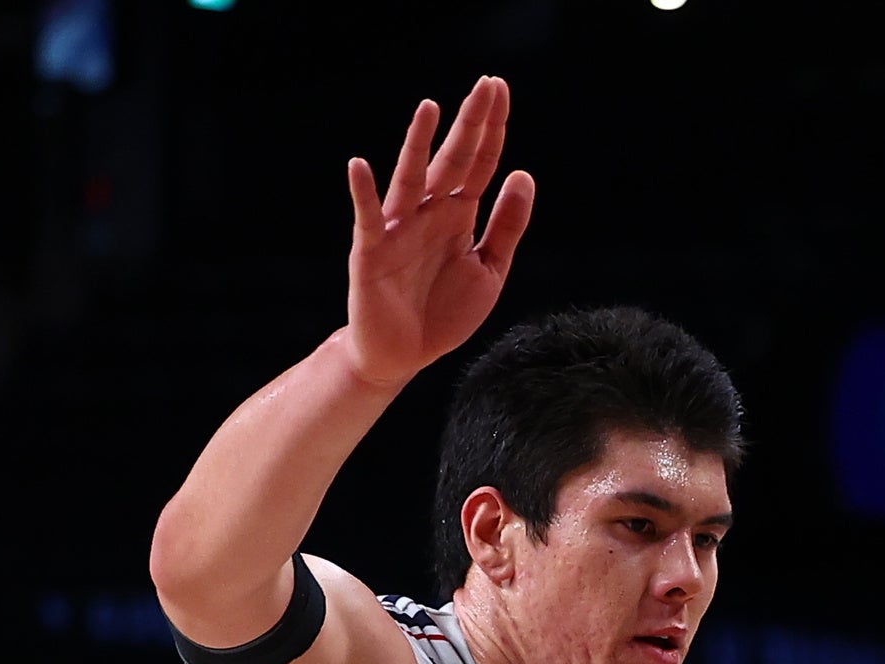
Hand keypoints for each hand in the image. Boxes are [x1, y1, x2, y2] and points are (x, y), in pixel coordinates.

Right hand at [339, 79, 535, 392]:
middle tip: (486, 85)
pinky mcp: (371, 253)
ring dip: (419, 145)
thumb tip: (523, 174)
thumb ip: (507, 226)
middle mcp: (428, 213)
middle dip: (470, 125)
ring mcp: (398, 229)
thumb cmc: (442, 311)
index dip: (492, 129)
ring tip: (430, 109)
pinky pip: (366, 218)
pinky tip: (361, 166)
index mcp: (458, 215)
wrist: (403, 356)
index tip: (500, 89)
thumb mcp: (489, 270)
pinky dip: (363, 193)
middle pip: (453, 162)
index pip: (480, 164)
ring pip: (411, 180)